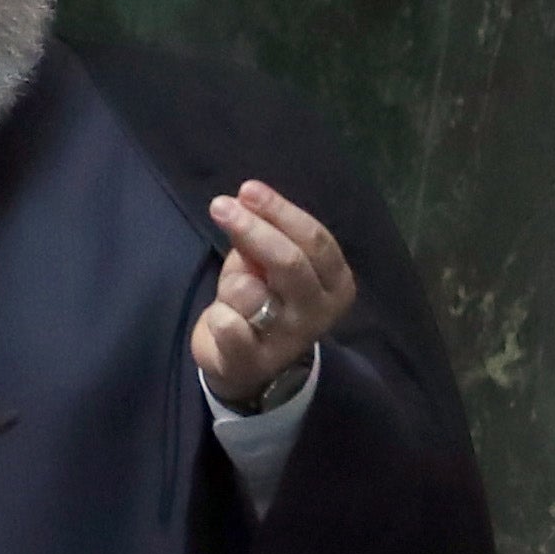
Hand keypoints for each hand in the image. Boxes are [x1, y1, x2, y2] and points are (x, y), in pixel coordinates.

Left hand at [191, 180, 355, 405]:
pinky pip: (229, 326)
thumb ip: (262, 235)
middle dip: (252, 229)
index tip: (247, 190)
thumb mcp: (266, 263)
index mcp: (336, 283)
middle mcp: (320, 312)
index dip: (280, 212)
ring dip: (230, 282)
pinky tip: (220, 319)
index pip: (315, 240)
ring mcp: (290, 340)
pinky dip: (218, 315)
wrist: (247, 363)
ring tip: (230, 293)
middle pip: (289, 262)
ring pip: (251, 292)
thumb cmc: (262, 299)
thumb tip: (245, 198)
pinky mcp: (254, 362)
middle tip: (220, 206)